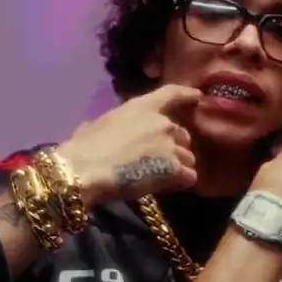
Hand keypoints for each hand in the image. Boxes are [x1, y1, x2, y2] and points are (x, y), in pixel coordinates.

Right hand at [53, 84, 201, 205]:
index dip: (187, 95)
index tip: (198, 97)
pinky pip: (189, 176)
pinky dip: (180, 183)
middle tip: (159, 162)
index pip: (173, 94)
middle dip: (175, 147)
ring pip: (188, 158)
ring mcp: (171, 145)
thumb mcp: (94, 125)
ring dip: (178, 167)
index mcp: (143, 107)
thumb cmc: (84, 148)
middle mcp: (163, 123)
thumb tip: (92, 130)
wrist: (86, 169)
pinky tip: (165, 187)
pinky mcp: (175, 169)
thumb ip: (109, 125)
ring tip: (160, 178)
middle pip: (183, 134)